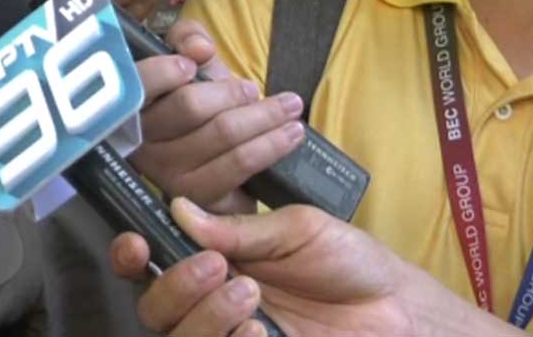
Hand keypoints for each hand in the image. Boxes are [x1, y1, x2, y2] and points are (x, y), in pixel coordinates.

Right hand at [108, 199, 508, 336]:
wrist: (401, 312)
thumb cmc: (350, 262)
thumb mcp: (297, 229)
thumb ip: (238, 228)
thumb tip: (176, 208)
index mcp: (211, 260)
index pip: (150, 261)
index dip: (130, 254)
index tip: (136, 242)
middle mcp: (210, 302)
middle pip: (152, 307)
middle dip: (174, 286)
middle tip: (220, 268)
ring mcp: (230, 335)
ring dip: (203, 315)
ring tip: (250, 296)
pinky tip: (262, 331)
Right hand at [130, 19, 302, 213]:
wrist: (216, 156)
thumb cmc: (198, 99)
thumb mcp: (187, 58)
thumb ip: (186, 38)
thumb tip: (200, 48)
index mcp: (132, 106)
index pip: (139, 85)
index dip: (165, 72)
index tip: (193, 65)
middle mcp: (143, 145)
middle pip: (190, 107)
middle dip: (230, 93)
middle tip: (253, 89)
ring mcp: (169, 176)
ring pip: (223, 136)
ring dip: (264, 118)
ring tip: (290, 107)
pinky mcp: (200, 199)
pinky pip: (239, 167)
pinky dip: (270, 146)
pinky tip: (290, 134)